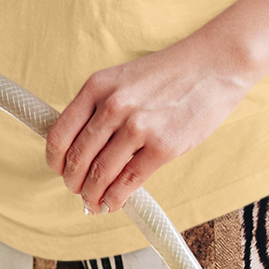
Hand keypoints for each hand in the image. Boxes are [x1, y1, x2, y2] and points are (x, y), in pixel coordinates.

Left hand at [46, 35, 253, 214]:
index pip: (60, 132)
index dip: (55, 159)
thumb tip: (81, 144)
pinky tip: (113, 203)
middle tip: (76, 190)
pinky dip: (115, 198)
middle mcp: (113, 106)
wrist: (214, 65)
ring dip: (92, 194)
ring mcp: (138, 127)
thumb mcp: (123, 79)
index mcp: (97, 86)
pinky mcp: (163, 147)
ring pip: (101, 174)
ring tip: (93, 202)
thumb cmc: (170, 73)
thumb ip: (100, 106)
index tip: (58, 169)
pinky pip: (128, 182)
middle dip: (73, 181)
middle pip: (78, 157)